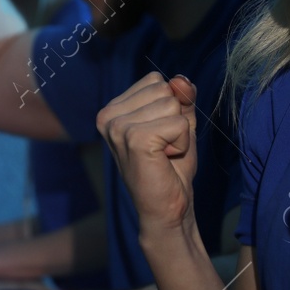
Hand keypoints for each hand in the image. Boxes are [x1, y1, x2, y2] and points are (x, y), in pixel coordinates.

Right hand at [96, 73, 197, 235]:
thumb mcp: (180, 123)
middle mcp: (108, 115)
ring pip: (172, 104)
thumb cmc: (171, 167)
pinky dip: (181, 143)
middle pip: (164, 89)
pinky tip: (165, 159)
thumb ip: (181, 97)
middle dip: (175, 118)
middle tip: (164, 147)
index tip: (160, 136)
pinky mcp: (134, 139)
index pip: (155, 80)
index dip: (169, 108)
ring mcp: (118, 126)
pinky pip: (178, 124)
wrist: (167, 209)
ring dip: (179, 132)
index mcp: (112, 109)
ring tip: (164, 154)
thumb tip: (180, 80)